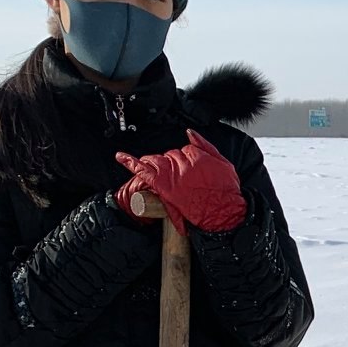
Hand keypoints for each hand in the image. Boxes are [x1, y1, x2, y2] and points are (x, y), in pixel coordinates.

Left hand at [115, 130, 246, 232]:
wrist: (224, 214)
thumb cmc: (226, 193)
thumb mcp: (224, 164)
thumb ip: (206, 146)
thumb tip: (190, 133)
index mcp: (198, 156)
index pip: (184, 149)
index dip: (184, 158)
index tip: (186, 167)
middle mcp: (183, 163)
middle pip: (169, 155)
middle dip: (170, 162)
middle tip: (175, 174)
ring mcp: (172, 174)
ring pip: (156, 160)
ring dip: (152, 162)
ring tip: (151, 166)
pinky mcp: (163, 186)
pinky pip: (143, 171)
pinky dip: (130, 162)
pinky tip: (120, 157)